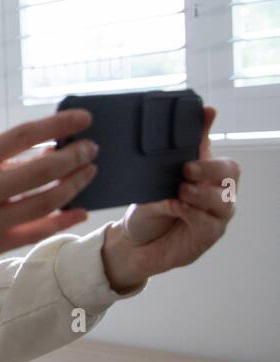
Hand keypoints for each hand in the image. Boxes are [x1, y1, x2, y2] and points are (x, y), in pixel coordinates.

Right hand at [0, 109, 98, 289]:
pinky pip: (35, 233)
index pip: (21, 136)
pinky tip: (78, 210)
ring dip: (73, 185)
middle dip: (73, 157)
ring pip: (44, 202)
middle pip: (40, 171)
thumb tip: (47, 150)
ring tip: (87, 173)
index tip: (82, 119)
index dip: (57, 125)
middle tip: (90, 149)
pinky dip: (62, 221)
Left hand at [100, 105, 238, 289]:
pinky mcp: (206, 236)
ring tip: (180, 190)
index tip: (205, 118)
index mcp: (205, 176)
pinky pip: (209, 223)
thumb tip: (192, 121)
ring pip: (224, 201)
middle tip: (186, 169)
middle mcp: (215, 193)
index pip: (220, 156)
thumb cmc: (147, 208)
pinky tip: (176, 206)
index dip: (212, 136)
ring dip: (201, 193)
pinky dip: (193, 213)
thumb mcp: (152, 180)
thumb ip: (172, 155)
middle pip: (230, 174)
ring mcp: (214, 215)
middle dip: (210, 169)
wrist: (132, 243)